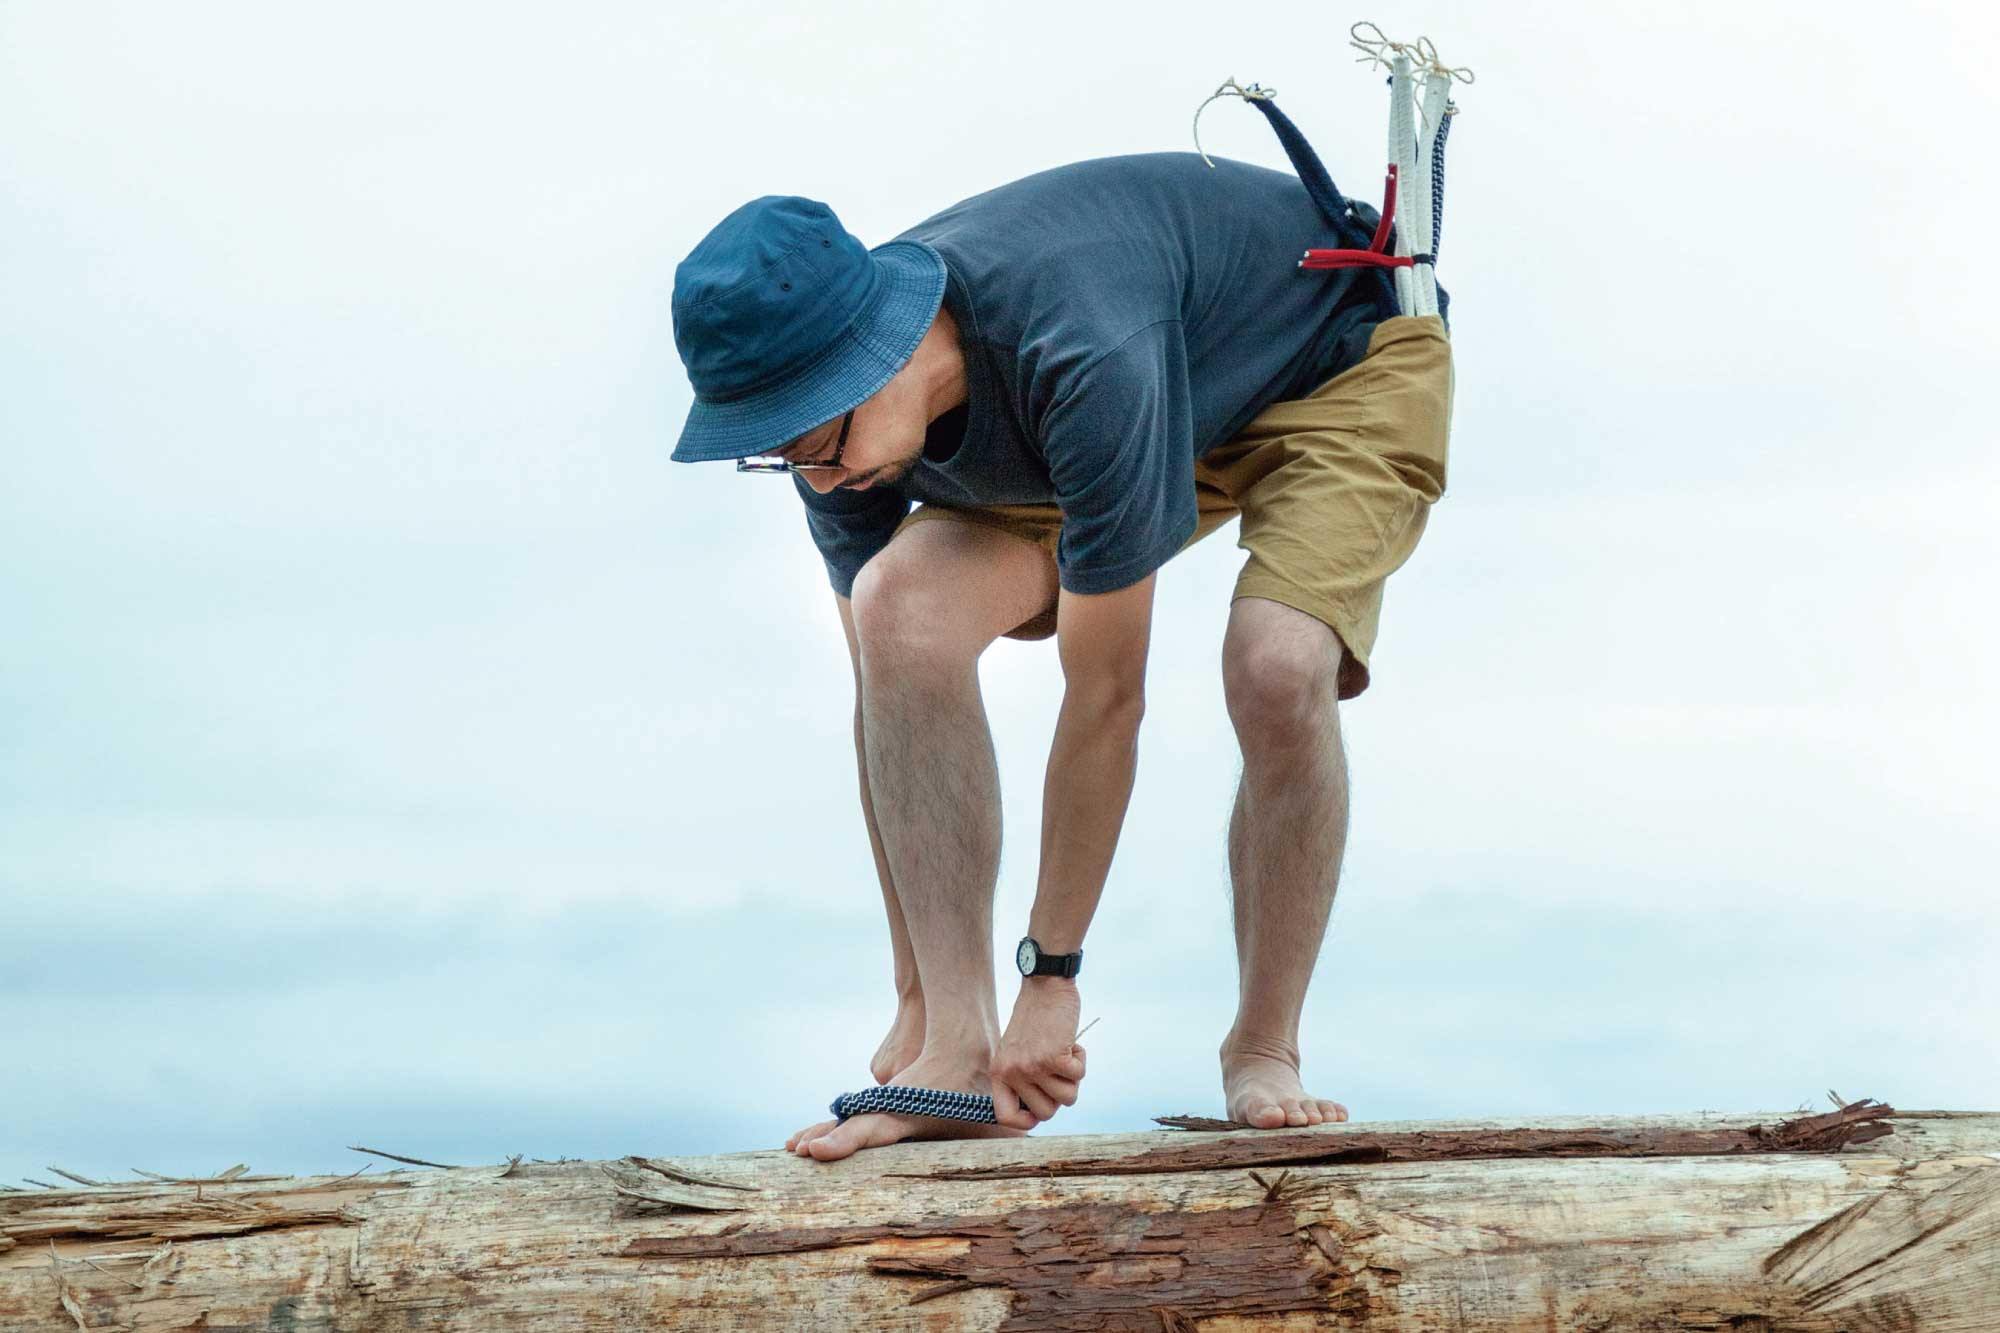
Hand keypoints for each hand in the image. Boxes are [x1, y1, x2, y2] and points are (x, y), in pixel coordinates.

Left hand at [991, 977, 1086, 1129]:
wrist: (1044, 986)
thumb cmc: (1035, 1021)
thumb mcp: (1016, 1052)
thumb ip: (1022, 1080)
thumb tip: (1038, 1115)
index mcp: (999, 1073)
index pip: (1005, 1117)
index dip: (1026, 1121)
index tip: (1038, 1112)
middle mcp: (1012, 1073)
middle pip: (1046, 1113)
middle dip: (1058, 1094)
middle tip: (1056, 1070)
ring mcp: (1032, 1066)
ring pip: (1067, 1098)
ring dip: (1073, 1077)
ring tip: (1062, 1052)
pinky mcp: (1053, 1057)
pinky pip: (1078, 1076)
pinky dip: (1081, 1060)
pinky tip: (1070, 1043)